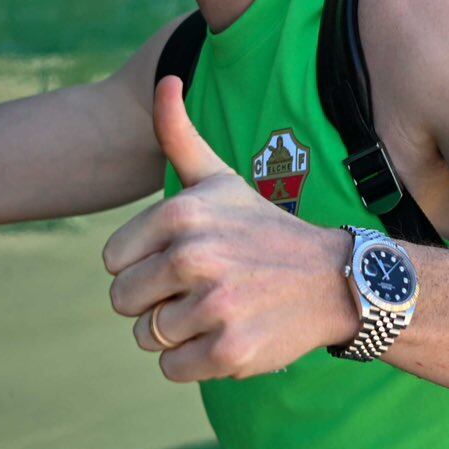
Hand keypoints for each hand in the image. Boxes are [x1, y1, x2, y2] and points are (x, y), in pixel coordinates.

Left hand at [102, 78, 357, 380]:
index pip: (113, 262)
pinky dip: (194, 361)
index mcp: (181, 213)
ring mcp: (213, 304)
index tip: (184, 259)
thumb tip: (166, 79)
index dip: (144, 264)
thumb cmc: (263, 230)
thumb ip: (179, 134)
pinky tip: (228, 334)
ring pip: (146, 337)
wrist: (334, 280)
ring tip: (218, 309)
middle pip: (124, 303)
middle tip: (201, 288)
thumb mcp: (220, 179)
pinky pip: (172, 368)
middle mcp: (194, 256)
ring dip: (177, 332)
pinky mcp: (229, 350)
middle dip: (155, 301)